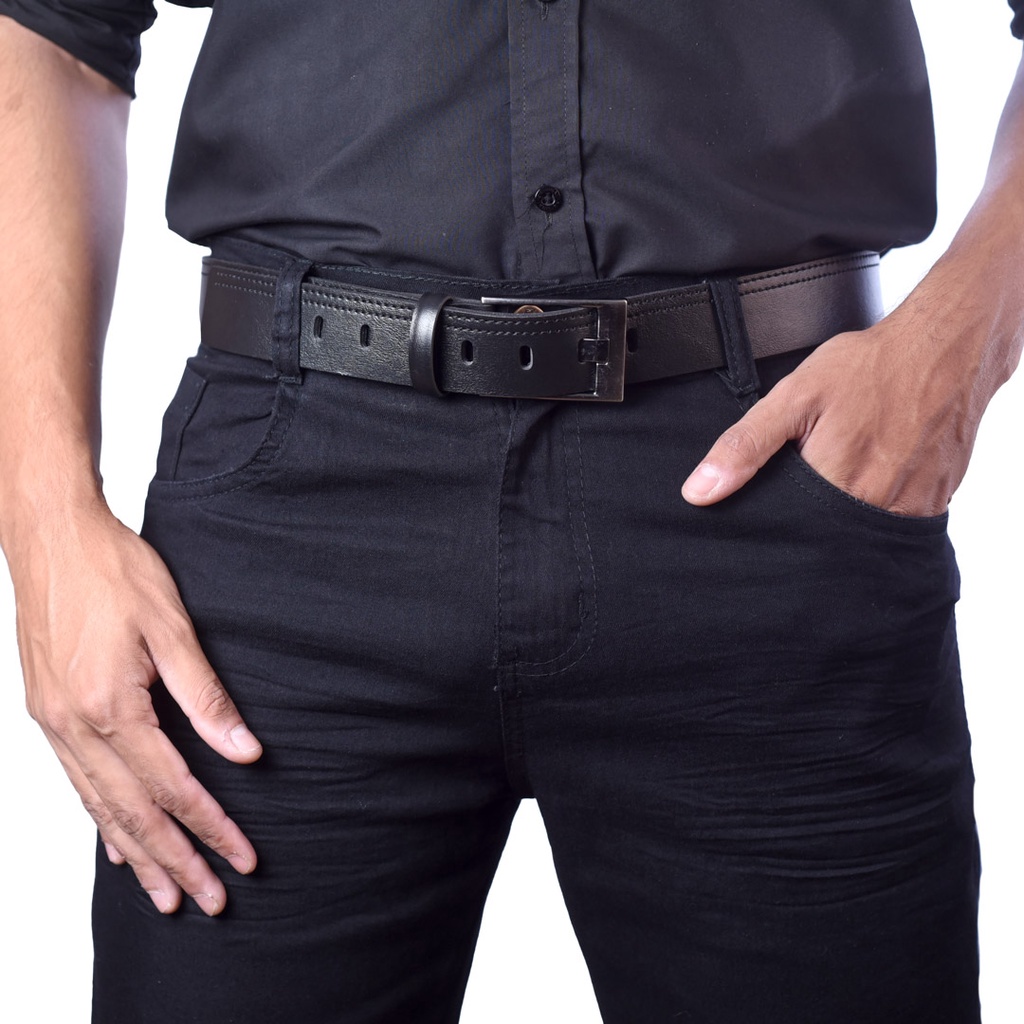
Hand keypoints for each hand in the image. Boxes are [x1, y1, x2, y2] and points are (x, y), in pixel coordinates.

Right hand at [9, 504, 261, 915]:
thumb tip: (245, 751)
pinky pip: (77, 784)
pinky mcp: (47, 714)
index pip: (173, 787)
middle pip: (134, 813)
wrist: (51, 538)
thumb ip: (206, 696)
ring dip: (137, 855)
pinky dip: (101, 821)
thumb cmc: (114, 572)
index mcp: (111, 707)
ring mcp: (55, 724)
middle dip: (176, 861)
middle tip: (208, 901)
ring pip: (100, 808)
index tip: (241, 859)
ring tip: (164, 895)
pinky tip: (118, 844)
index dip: (211, 827)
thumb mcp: (172, 628)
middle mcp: (76, 727)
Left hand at [680, 301, 983, 516]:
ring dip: (846, 518)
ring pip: (863, 536)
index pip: (788, 532)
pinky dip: (881, 508)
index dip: (774, 527)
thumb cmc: (871, 366)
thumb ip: (745, 446)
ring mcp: (913, 506)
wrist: (949, 346)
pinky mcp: (937, 499)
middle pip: (827, 538)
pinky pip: (899, 522)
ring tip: (841, 479)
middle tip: (809, 485)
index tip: (767, 514)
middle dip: (810, 524)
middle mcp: (877, 504)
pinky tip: (872, 479)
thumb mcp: (794, 397)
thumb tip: (699, 492)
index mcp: (834, 483)